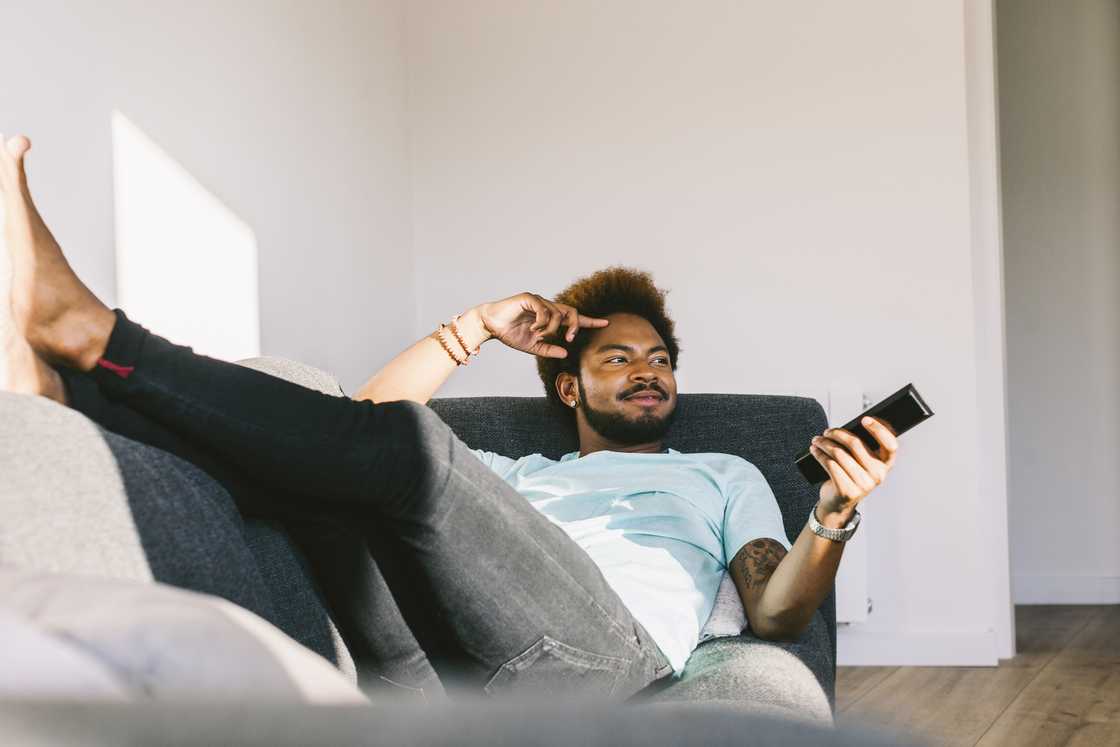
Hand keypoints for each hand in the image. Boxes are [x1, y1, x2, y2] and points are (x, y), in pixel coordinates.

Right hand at [479, 293, 608, 358]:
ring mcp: (539, 301)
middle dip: (576, 325)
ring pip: (557, 313)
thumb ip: (549, 350)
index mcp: (550, 318)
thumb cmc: (511, 334)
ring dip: (551, 329)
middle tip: (571, 338)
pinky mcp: (529, 298)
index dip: (590, 321)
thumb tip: (566, 353)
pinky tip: (533, 329)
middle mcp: (547, 307)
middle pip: (572, 312)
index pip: (574, 318)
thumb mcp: (533, 347)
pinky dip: (542, 322)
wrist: (491, 325)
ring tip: (538, 335)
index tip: (605, 324)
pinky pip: (544, 310)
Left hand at [808, 416, 899, 513]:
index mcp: (885, 465)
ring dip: (824, 443)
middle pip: (856, 444)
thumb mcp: (860, 462)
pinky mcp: (848, 490)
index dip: (879, 430)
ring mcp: (864, 484)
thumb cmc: (849, 476)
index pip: (891, 445)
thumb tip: (845, 428)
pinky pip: (830, 464)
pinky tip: (814, 450)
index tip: (864, 419)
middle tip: (827, 431)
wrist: (838, 503)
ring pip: (839, 453)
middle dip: (837, 434)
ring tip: (817, 440)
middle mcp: (878, 475)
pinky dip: (819, 454)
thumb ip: (860, 447)